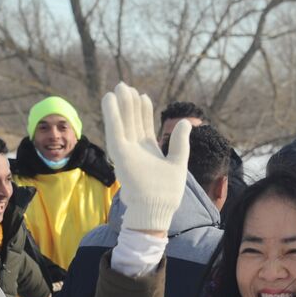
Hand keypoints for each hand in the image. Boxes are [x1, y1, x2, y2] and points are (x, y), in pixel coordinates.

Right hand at [101, 83, 188, 235]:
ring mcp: (126, 153)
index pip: (143, 126)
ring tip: (119, 88)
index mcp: (148, 152)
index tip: (143, 95)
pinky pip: (114, 132)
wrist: (157, 211)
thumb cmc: (167, 194)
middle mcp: (135, 151)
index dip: (142, 111)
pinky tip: (110, 100)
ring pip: (122, 124)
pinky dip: (112, 116)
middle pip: (131, 122)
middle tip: (126, 86)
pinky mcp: (120, 157)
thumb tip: (185, 123)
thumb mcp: (178, 163)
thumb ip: (180, 143)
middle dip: (129, 104)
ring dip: (119, 106)